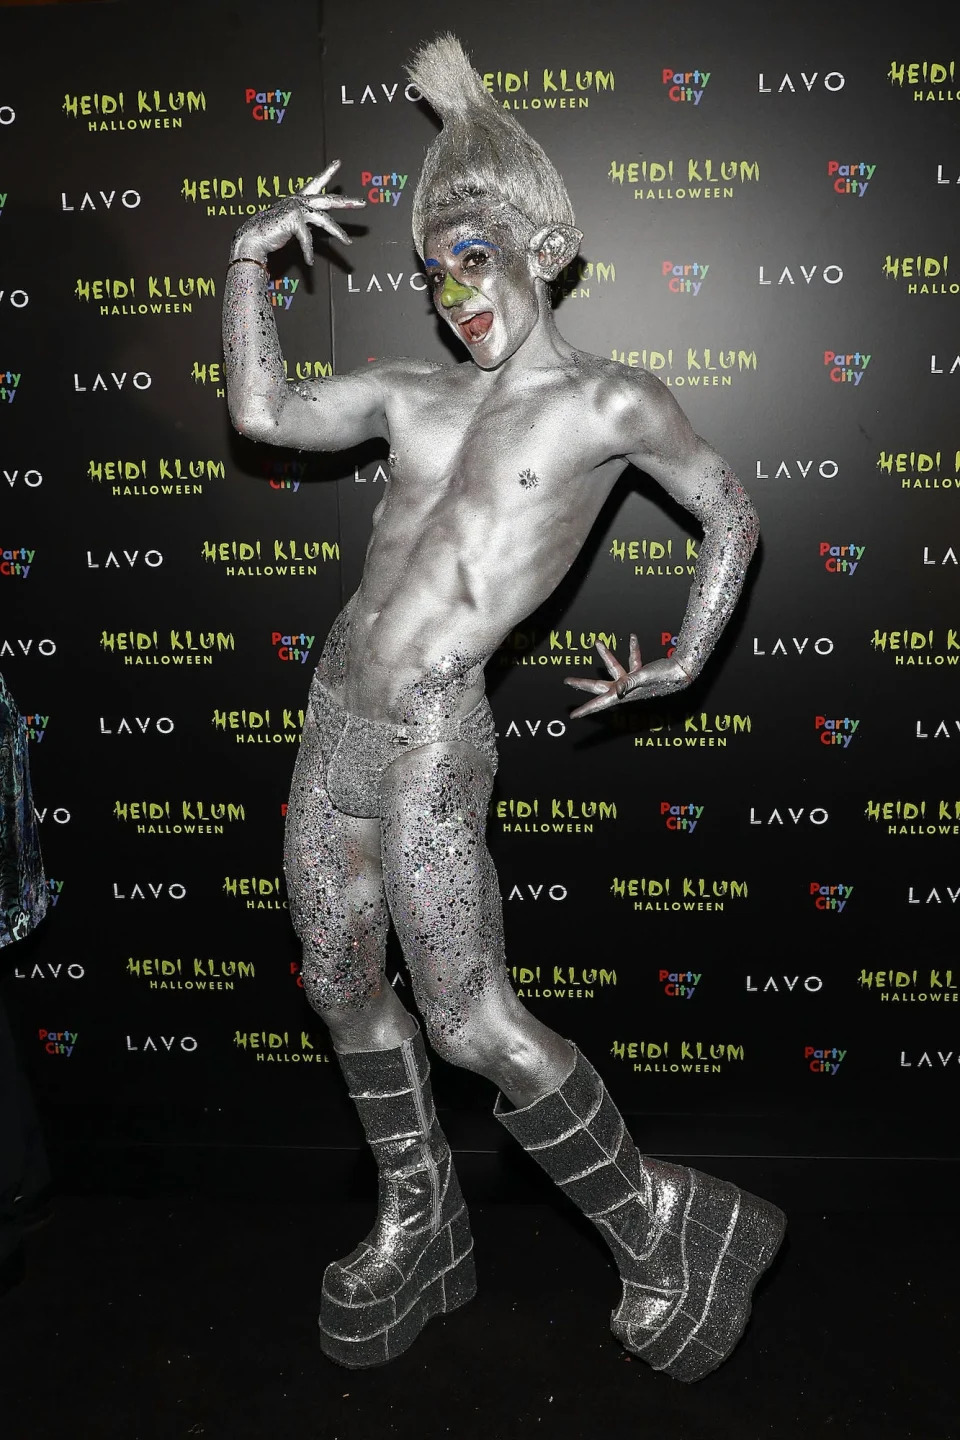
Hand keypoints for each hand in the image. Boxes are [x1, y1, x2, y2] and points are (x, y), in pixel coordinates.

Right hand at [229, 161, 364, 264]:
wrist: (252, 238)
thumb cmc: (270, 231)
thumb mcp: (291, 224)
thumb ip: (306, 221)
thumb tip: (320, 223)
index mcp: (297, 199)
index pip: (315, 183)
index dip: (327, 173)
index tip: (338, 163)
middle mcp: (299, 200)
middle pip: (328, 200)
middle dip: (346, 202)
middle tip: (363, 203)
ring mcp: (297, 208)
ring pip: (324, 221)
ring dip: (338, 233)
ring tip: (348, 242)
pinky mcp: (294, 220)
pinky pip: (307, 239)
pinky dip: (308, 252)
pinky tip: (310, 262)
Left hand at [565, 636, 689, 717]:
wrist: (685, 672)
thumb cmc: (666, 676)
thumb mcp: (645, 678)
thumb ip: (629, 683)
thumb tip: (617, 690)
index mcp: (624, 694)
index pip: (600, 703)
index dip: (586, 710)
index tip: (573, 715)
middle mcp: (625, 690)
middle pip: (598, 686)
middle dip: (583, 683)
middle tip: (567, 680)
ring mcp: (633, 682)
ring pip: (614, 669)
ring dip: (606, 656)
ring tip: (597, 642)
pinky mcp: (641, 674)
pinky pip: (633, 662)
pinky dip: (633, 651)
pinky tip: (632, 638)